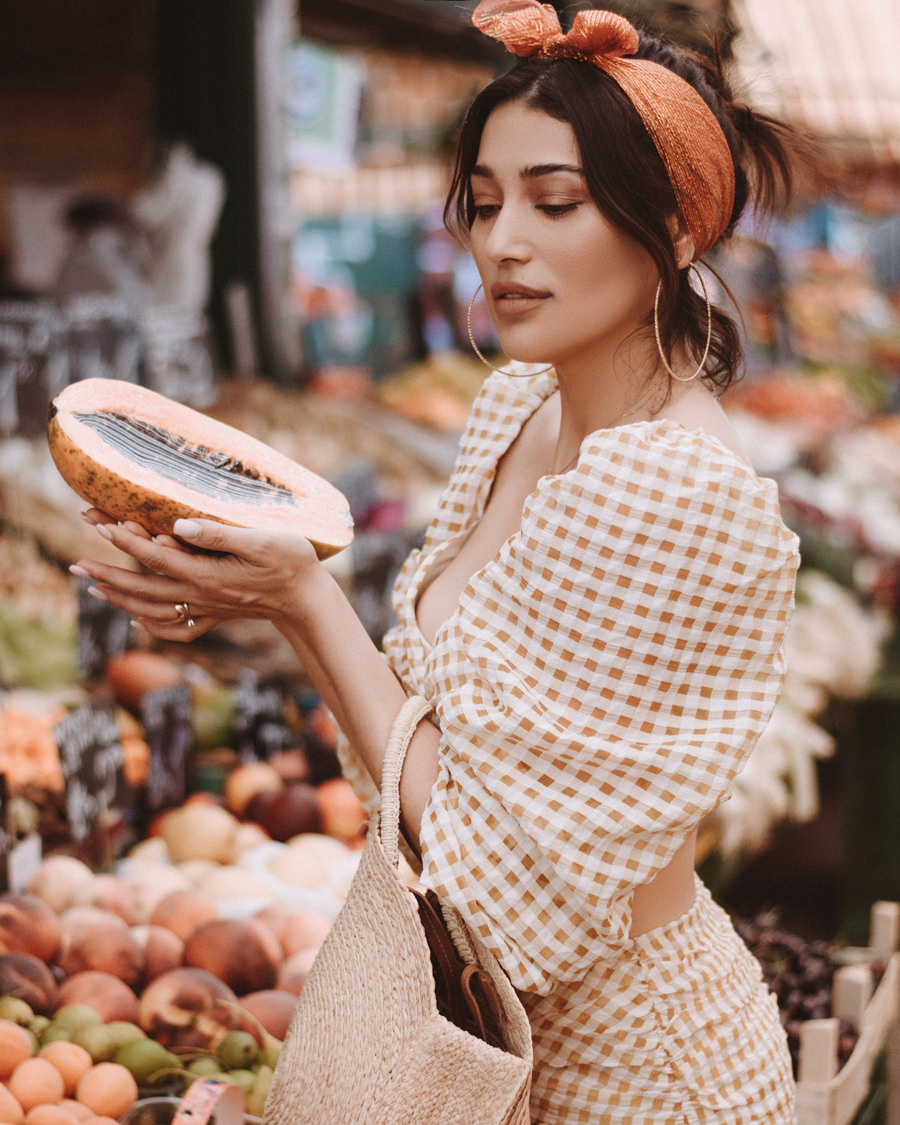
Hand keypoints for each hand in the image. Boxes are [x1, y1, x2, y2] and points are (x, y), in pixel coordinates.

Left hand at [72, 511, 322, 640]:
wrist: (309, 599)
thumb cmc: (292, 562)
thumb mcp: (262, 539)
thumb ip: (218, 533)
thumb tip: (176, 524)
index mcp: (208, 574)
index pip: (157, 556)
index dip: (126, 541)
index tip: (99, 525)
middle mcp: (202, 595)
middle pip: (144, 587)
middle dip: (107, 574)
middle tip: (75, 564)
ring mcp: (207, 609)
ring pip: (153, 608)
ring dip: (120, 598)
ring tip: (92, 588)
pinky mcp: (216, 615)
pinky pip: (177, 628)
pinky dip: (153, 626)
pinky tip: (137, 620)